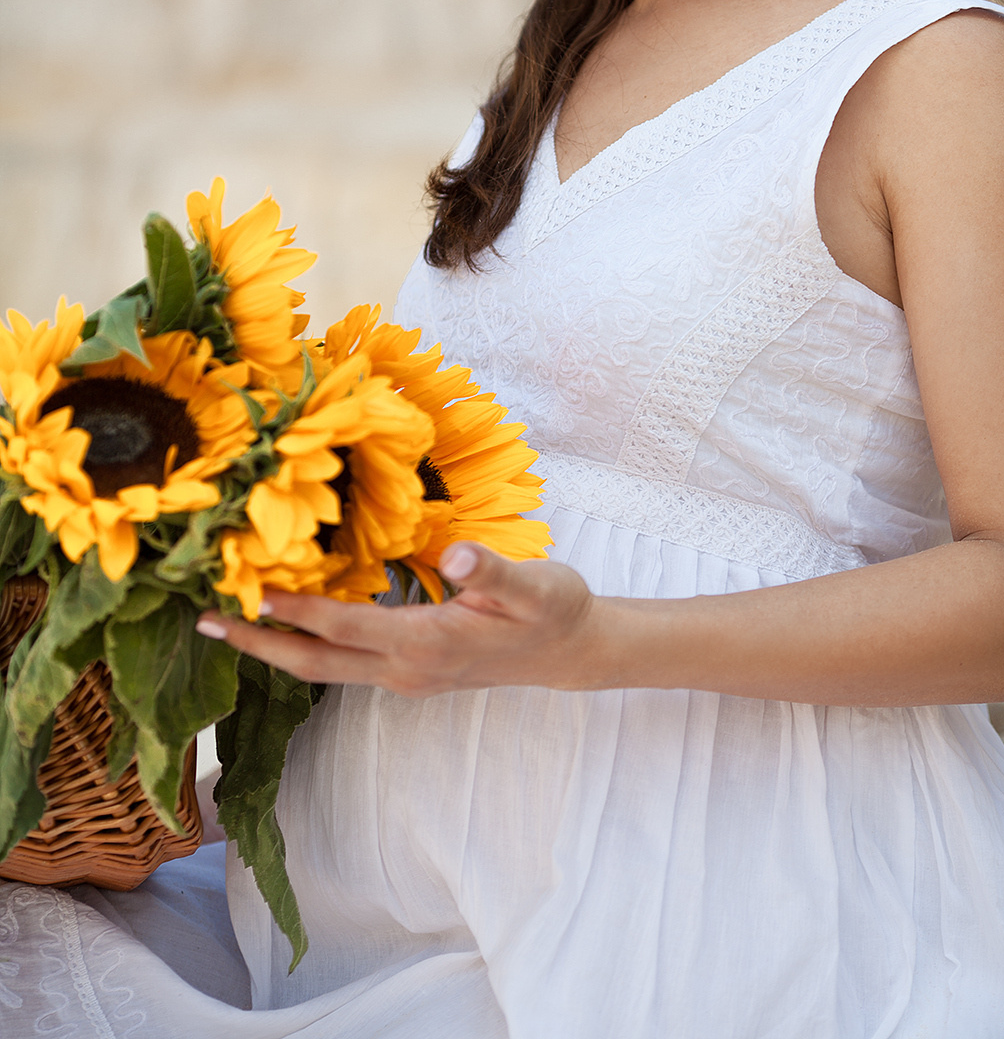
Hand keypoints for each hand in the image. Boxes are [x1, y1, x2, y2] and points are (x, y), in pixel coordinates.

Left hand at [195, 543, 598, 695]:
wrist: (572, 651)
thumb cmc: (553, 610)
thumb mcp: (534, 585)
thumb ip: (493, 571)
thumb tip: (459, 555)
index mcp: (427, 645)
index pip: (345, 628)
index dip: (297, 610)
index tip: (249, 590)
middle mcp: (405, 670)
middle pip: (316, 663)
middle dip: (259, 642)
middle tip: (204, 620)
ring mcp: (405, 676)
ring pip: (325, 667)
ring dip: (277, 645)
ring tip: (231, 620)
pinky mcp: (410, 671)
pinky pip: (344, 662)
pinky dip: (309, 642)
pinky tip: (292, 623)